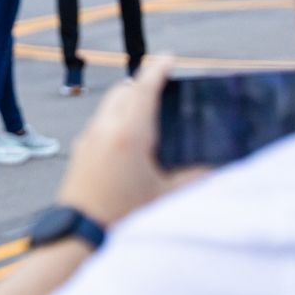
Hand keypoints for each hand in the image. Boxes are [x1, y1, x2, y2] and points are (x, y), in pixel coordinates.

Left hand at [54, 57, 208, 225]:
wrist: (78, 235)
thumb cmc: (122, 217)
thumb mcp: (166, 197)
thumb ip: (193, 178)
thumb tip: (216, 169)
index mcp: (129, 134)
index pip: (144, 88)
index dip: (158, 69)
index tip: (169, 59)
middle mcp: (105, 129)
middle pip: (123, 90)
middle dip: (142, 84)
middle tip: (163, 89)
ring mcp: (88, 139)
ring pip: (108, 105)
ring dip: (128, 102)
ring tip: (149, 116)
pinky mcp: (80, 151)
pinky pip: (99, 123)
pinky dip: (115, 120)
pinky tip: (129, 141)